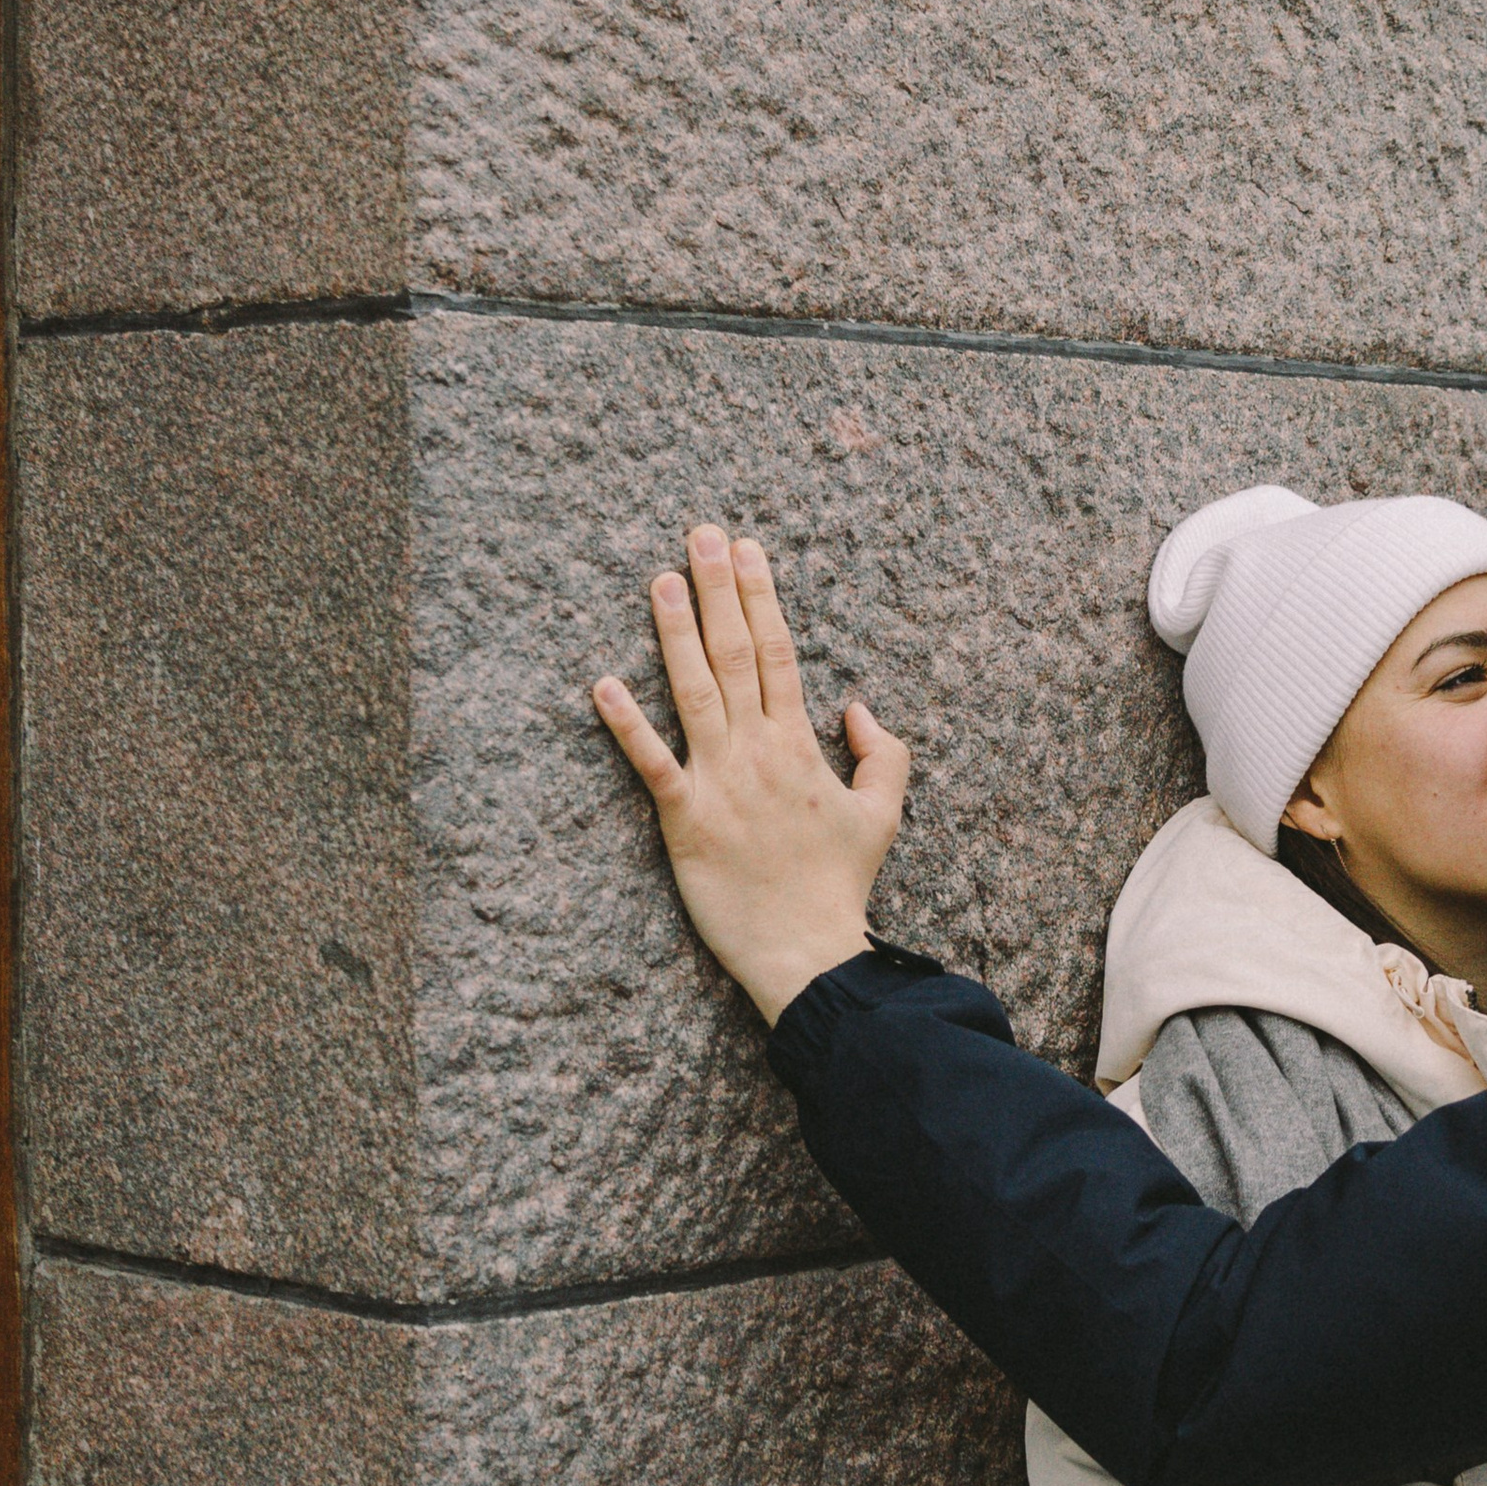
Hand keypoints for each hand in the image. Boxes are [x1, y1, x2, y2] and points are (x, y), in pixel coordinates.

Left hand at [591, 526, 908, 1022]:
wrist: (808, 951)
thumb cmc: (841, 885)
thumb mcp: (882, 813)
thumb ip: (883, 754)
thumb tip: (857, 706)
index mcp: (801, 744)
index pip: (779, 652)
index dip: (760, 597)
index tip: (748, 548)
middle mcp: (758, 751)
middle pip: (734, 655)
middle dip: (719, 590)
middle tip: (700, 534)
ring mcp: (719, 782)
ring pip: (693, 692)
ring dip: (675, 633)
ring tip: (661, 580)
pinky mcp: (684, 820)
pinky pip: (652, 764)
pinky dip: (627, 724)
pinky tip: (603, 683)